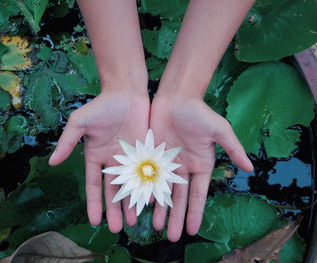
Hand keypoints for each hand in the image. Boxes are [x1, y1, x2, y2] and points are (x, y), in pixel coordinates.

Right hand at [48, 88, 149, 231]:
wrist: (126, 92)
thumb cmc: (101, 106)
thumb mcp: (79, 123)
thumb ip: (67, 142)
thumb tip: (52, 163)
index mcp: (96, 157)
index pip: (94, 186)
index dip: (94, 203)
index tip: (95, 221)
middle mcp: (113, 162)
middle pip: (114, 191)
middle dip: (114, 210)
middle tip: (118, 229)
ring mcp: (130, 158)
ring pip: (131, 186)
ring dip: (132, 203)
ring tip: (134, 222)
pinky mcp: (146, 152)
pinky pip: (147, 174)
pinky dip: (148, 187)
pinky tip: (151, 202)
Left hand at [150, 92, 252, 241]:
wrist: (175, 97)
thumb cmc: (199, 112)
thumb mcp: (219, 129)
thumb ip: (233, 148)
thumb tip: (250, 169)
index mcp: (200, 165)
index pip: (197, 194)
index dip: (195, 212)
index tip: (192, 231)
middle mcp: (183, 168)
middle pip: (179, 198)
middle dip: (176, 217)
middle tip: (170, 237)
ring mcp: (166, 163)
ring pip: (162, 190)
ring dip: (159, 208)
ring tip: (155, 227)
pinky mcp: (151, 156)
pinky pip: (147, 177)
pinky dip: (145, 190)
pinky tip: (141, 205)